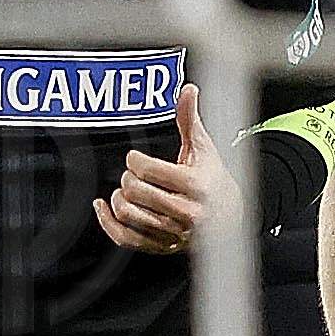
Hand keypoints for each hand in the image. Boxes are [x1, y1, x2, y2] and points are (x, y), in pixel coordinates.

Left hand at [95, 86, 229, 255]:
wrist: (232, 219)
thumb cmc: (213, 178)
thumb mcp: (204, 149)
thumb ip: (190, 119)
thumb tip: (187, 88)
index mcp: (198, 185)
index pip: (149, 171)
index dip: (134, 160)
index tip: (135, 159)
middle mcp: (188, 212)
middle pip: (136, 192)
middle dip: (128, 178)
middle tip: (134, 174)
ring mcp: (175, 232)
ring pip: (129, 215)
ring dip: (119, 198)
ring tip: (126, 189)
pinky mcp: (162, 247)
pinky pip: (125, 239)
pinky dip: (107, 223)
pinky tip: (102, 206)